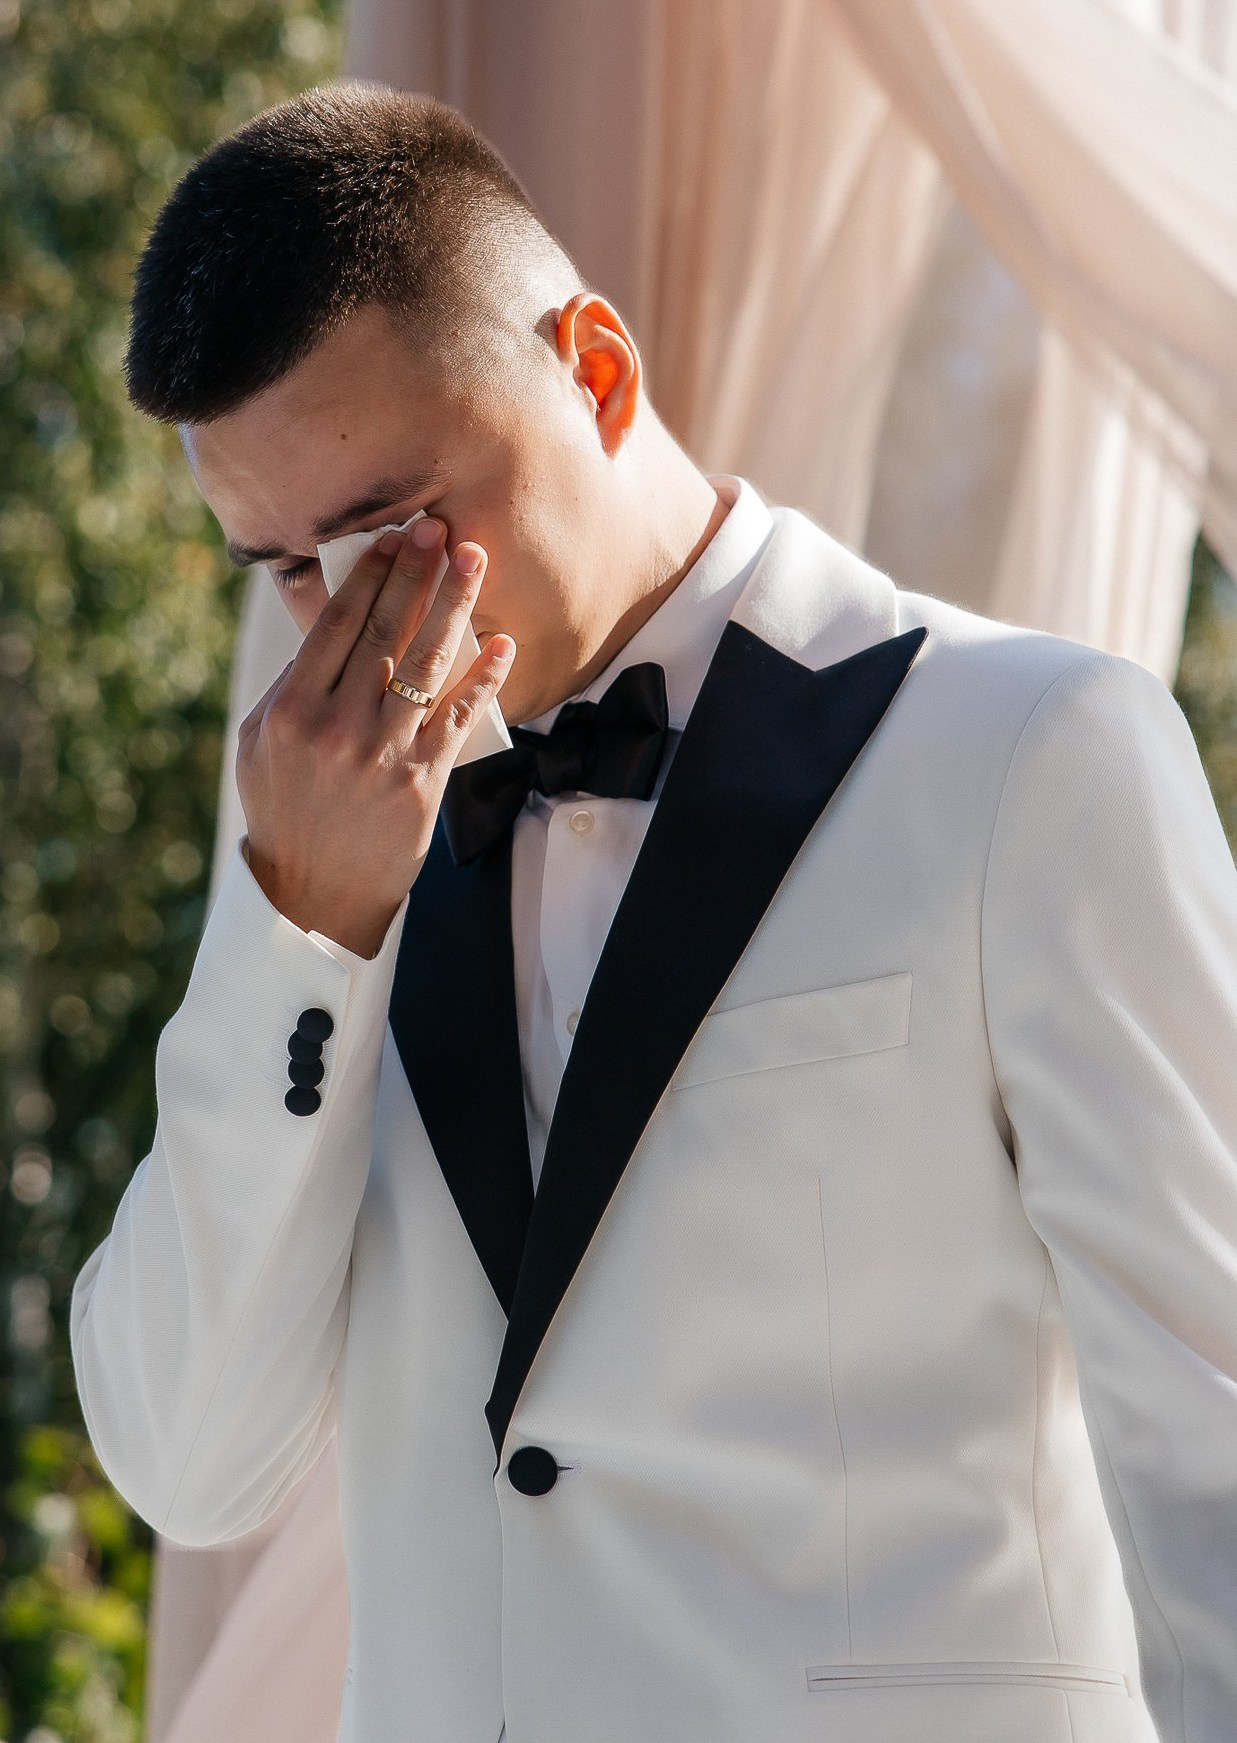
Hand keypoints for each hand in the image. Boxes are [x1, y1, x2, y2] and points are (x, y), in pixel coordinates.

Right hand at [237, 519, 513, 955]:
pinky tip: (501, 644)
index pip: (338, 625)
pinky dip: (483, 678)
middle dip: (417, 573)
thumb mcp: (260, 745)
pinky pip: (459, 717)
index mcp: (293, 710)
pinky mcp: (422, 782)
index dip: (370, 575)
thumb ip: (291, 687)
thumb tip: (330, 628)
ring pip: (426, 663)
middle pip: (384, 631)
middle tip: (441, 528)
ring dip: (455, 606)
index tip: (393, 537)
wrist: (311, 894)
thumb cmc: (284, 811)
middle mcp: (338, 727)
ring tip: (474, 561)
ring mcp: (383, 754)